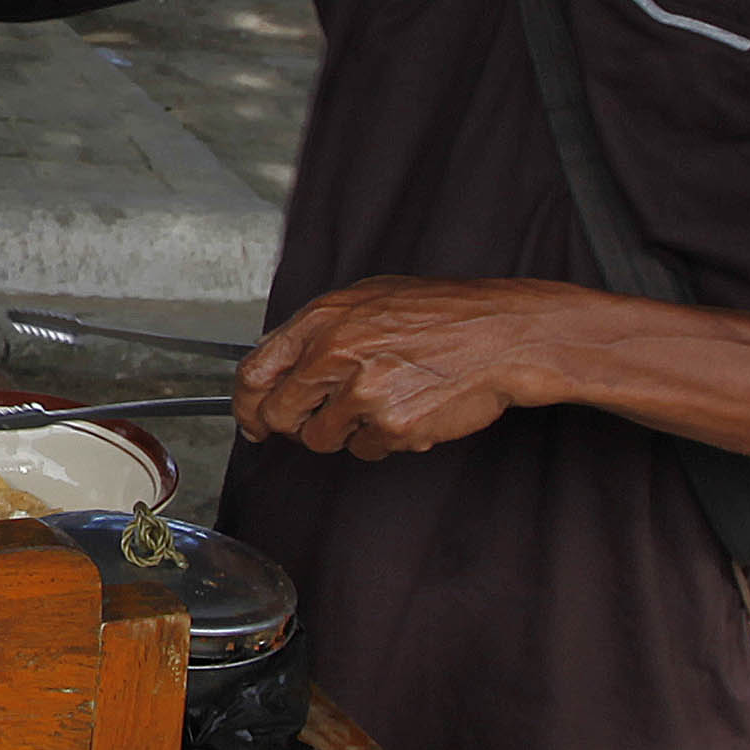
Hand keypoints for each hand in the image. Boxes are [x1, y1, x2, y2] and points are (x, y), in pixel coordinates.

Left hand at [231, 277, 608, 459]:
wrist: (502, 335)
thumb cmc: (442, 314)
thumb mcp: (370, 299)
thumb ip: (320, 331)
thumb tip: (278, 366)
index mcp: (323, 319)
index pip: (254, 371)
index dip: (247, 403)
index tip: (252, 420)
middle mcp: (334, 353)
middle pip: (279, 415)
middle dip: (294, 425)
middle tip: (321, 418)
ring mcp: (362, 392)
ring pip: (321, 440)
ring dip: (344, 431)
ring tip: (381, 402)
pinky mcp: (390, 426)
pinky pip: (364, 450)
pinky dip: (381, 440)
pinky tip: (408, 410)